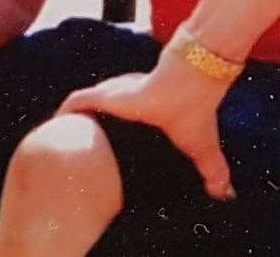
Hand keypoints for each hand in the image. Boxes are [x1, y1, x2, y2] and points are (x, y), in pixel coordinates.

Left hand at [58, 45, 235, 199]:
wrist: (190, 83)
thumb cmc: (195, 110)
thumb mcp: (201, 147)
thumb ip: (212, 170)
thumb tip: (226, 195)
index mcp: (143, 114)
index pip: (119, 125)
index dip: (109, 139)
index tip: (103, 158)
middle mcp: (125, 102)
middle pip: (97, 117)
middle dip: (87, 133)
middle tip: (79, 155)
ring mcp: (113, 95)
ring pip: (82, 109)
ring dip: (72, 124)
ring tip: (62, 144)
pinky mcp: (105, 94)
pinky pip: (75, 102)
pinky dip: (64, 114)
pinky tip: (53, 130)